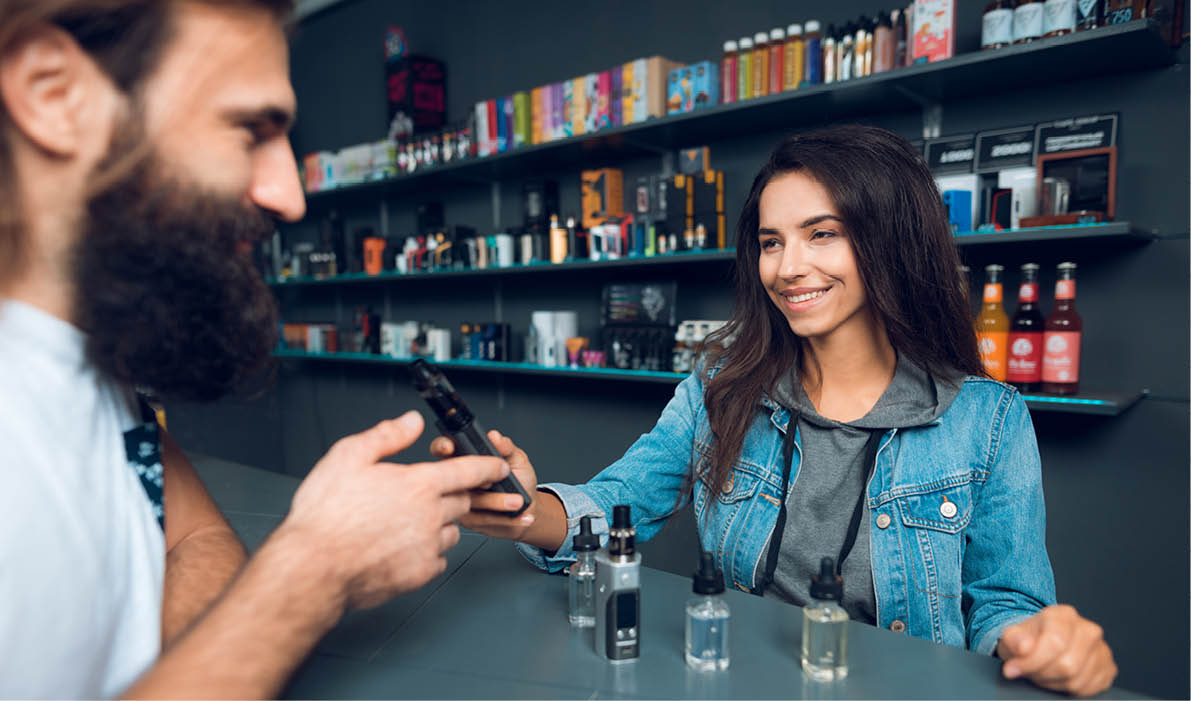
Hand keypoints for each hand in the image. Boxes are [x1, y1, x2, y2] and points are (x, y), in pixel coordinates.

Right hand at [281, 411, 509, 609]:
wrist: (312, 568)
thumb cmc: (324, 514)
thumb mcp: (348, 457)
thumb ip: (387, 436)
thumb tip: (412, 421)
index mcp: (419, 485)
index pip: (468, 470)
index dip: (488, 465)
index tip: (499, 466)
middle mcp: (430, 515)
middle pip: (462, 500)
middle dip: (455, 494)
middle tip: (430, 495)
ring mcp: (427, 547)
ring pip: (451, 531)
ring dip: (441, 524)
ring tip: (409, 522)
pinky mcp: (419, 574)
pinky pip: (438, 559)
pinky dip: (428, 551)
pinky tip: (403, 547)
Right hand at [430, 429, 538, 539]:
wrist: (529, 509)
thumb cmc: (521, 480)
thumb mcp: (517, 459)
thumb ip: (506, 447)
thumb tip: (494, 436)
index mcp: (466, 458)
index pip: (444, 449)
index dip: (442, 446)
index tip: (449, 448)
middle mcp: (459, 480)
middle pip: (450, 477)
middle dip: (474, 479)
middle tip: (491, 482)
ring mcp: (460, 501)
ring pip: (469, 500)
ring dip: (495, 500)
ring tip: (517, 501)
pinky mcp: (468, 520)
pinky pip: (479, 518)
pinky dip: (501, 515)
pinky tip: (516, 512)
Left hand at [997, 604, 1117, 696]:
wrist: (1041, 643)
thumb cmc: (1028, 639)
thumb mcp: (1012, 635)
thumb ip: (1013, 639)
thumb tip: (1023, 648)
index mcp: (1064, 615)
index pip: (1054, 643)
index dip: (1031, 661)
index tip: (1013, 668)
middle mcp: (1088, 629)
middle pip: (1067, 665)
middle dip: (1042, 674)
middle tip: (1030, 670)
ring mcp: (1101, 649)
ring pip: (1076, 680)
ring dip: (1053, 683)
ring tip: (1042, 672)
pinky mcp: (1108, 668)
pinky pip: (1088, 689)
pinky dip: (1068, 689)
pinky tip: (1058, 678)